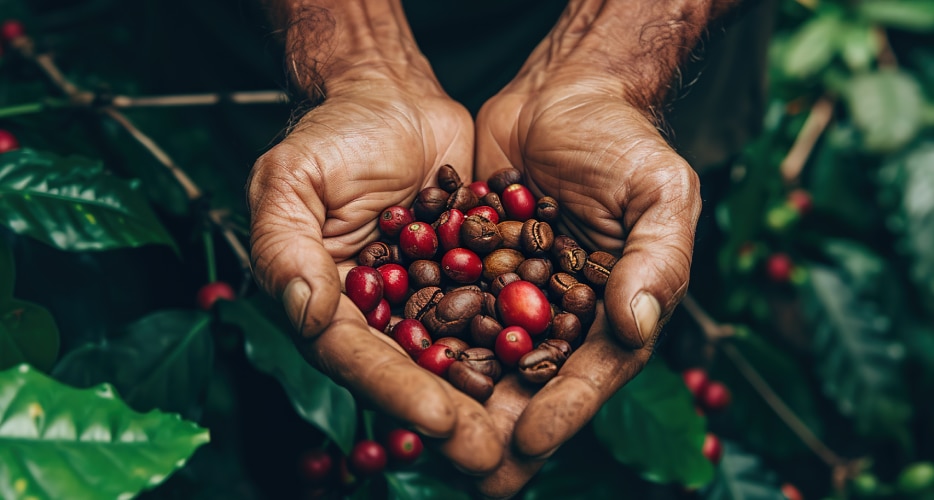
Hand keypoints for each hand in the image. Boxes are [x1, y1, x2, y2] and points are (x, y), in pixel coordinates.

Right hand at [247, 65, 502, 471]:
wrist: (390, 97)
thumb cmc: (331, 135)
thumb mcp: (291, 181)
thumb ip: (285, 248)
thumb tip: (307, 315)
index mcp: (327, 302)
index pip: (357, 357)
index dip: (397, 390)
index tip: (441, 419)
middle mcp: (376, 312)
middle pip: (411, 371)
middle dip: (451, 413)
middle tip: (491, 453)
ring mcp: (424, 296)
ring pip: (458, 352)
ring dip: (491, 393)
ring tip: (529, 429)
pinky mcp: (467, 274)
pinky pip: (493, 310)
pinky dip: (521, 338)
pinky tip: (556, 366)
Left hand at [471, 20, 701, 496]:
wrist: (563, 96)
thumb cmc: (624, 143)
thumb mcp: (659, 195)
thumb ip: (657, 260)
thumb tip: (637, 323)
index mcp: (614, 312)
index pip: (591, 372)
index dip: (564, 409)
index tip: (529, 440)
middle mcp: (562, 317)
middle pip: (532, 384)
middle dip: (502, 428)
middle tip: (470, 470)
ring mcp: (514, 297)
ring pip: (484, 359)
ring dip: (458, 399)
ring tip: (428, 437)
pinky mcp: (472, 272)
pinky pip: (449, 312)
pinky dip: (426, 340)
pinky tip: (399, 367)